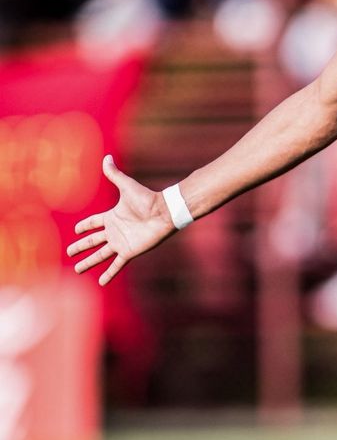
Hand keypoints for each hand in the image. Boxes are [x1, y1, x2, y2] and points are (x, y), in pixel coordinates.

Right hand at [66, 155, 175, 285]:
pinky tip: (101, 282)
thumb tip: (106, 157)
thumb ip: (115, 174)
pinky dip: (109, 273)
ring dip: (89, 262)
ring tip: (77, 270)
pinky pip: (116, 265)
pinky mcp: (129, 251)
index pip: (93, 223)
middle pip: (92, 241)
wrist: (164, 212)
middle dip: (80, 247)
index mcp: (112, 216)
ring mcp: (121, 242)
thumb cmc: (147, 199)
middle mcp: (115, 231)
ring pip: (100, 255)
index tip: (75, 230)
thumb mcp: (127, 186)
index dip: (84, 226)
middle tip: (69, 253)